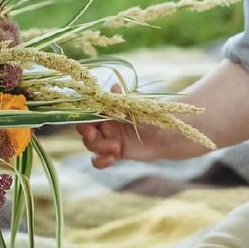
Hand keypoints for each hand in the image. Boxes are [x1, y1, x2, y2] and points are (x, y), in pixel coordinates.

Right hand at [76, 84, 204, 167]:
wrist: (165, 131)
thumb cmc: (150, 114)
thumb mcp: (136, 106)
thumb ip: (123, 100)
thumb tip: (113, 86)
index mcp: (106, 112)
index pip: (88, 114)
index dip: (83, 118)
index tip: (85, 120)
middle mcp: (104, 126)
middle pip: (86, 132)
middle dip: (87, 134)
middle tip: (93, 134)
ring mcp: (108, 140)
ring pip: (92, 146)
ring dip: (99, 147)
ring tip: (115, 146)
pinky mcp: (115, 153)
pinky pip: (100, 160)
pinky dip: (101, 161)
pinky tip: (111, 158)